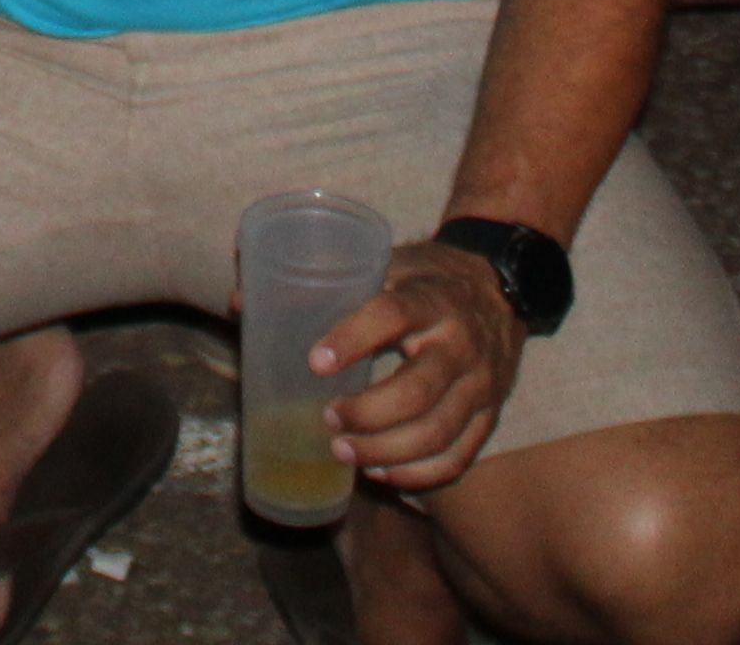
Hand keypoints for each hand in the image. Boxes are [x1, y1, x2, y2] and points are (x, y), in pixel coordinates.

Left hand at [306, 241, 524, 495]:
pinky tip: (384, 475)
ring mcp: (480, 383)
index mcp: (429, 296)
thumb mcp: (383, 263)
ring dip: (387, 452)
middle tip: (328, 420)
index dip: (352, 339)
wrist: (501, 286)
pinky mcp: (490, 413)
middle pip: (418, 390)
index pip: (392, 315)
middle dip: (368, 415)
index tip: (314, 362)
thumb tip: (238, 299)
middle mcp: (460, 342)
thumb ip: (319, 282)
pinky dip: (420, 474)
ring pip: (438, 432)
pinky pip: (459, 456)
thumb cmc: (425, 278)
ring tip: (344, 454)